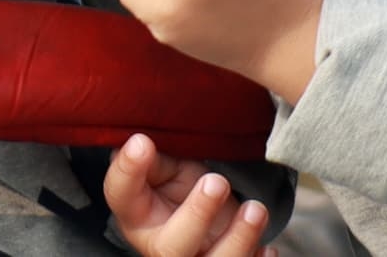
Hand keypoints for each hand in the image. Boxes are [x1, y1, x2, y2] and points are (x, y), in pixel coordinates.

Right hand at [106, 134, 275, 256]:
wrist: (210, 206)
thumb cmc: (183, 184)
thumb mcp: (166, 165)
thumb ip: (156, 158)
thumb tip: (143, 140)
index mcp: (136, 213)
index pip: (119, 193)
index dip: (127, 169)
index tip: (142, 141)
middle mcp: (159, 244)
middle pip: (170, 247)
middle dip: (197, 215)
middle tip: (217, 181)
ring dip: (238, 239)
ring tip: (256, 210)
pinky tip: (267, 249)